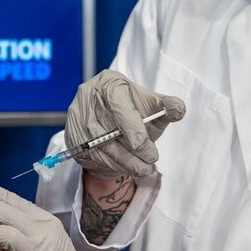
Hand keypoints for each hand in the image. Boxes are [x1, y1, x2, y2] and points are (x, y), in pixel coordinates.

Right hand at [66, 69, 185, 179]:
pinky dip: (113, 165)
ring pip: (102, 146)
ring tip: (144, 168)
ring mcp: (78, 118)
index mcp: (109, 82)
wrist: (112, 127)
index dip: (129, 124)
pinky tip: (127, 167)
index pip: (116, 100)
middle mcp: (88, 96)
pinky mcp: (72, 138)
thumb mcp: (152, 108)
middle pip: (108, 127)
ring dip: (125, 161)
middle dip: (133, 148)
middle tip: (151, 158)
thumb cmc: (134, 114)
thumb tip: (178, 109)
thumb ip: (167, 107)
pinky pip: (94, 156)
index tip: (142, 142)